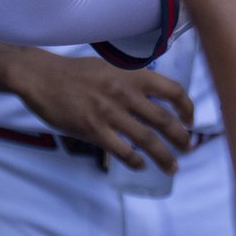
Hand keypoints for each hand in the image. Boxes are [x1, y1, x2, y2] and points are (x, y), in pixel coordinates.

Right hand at [9, 51, 194, 173]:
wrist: (44, 77)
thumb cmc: (78, 73)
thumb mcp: (113, 68)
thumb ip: (134, 82)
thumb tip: (153, 99)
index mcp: (134, 76)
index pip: (173, 91)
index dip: (188, 107)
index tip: (191, 120)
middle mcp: (127, 94)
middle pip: (165, 120)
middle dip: (181, 138)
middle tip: (189, 148)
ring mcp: (111, 114)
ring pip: (147, 140)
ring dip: (164, 156)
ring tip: (173, 166)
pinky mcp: (94, 130)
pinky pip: (122, 150)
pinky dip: (136, 161)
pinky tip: (141, 166)